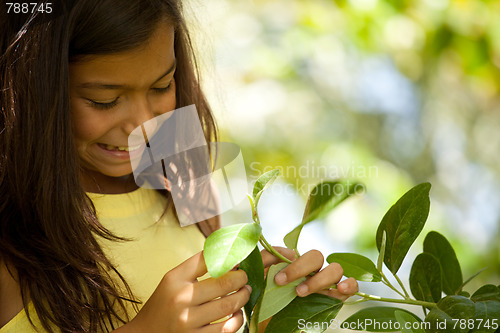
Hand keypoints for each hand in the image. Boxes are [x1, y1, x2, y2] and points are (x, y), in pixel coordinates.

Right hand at [125, 251, 250, 332]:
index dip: (230, 256)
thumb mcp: (173, 280)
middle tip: (245, 277)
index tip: (240, 257)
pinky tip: (237, 314)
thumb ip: (197, 266)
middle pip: (224, 283)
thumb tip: (229, 253)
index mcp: (175, 279)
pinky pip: (227, 329)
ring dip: (243, 297)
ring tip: (245, 292)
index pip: (208, 259)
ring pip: (229, 306)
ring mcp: (189, 321)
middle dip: (242, 278)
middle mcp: (181, 299)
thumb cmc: (164, 304)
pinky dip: (237, 319)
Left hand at [262, 247, 358, 300]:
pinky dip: (350, 284)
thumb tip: (288, 252)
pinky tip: (341, 289)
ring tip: (301, 293)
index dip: (288, 262)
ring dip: (319, 279)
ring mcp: (325, 284)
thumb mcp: (260, 279)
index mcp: (293, 264)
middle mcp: (312, 271)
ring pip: (334, 269)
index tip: (277, 279)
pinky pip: (352, 286)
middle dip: (300, 268)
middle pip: (316, 256)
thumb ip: (266, 259)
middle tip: (282, 283)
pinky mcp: (336, 298)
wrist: (270, 323)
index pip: (297, 252)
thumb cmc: (266, 300)